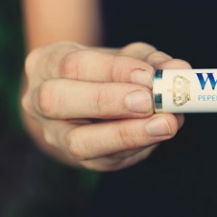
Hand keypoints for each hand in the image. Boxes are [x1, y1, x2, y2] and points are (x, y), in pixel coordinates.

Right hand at [21, 41, 189, 170]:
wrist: (86, 102)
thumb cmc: (108, 71)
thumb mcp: (127, 57)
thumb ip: (151, 61)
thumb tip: (179, 71)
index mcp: (45, 63)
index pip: (73, 64)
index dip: (113, 71)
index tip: (149, 76)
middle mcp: (38, 100)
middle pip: (58, 101)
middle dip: (108, 101)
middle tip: (150, 102)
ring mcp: (54, 135)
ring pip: (78, 142)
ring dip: (127, 134)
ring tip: (165, 124)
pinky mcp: (79, 159)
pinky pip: (105, 159)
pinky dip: (138, 145)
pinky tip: (160, 133)